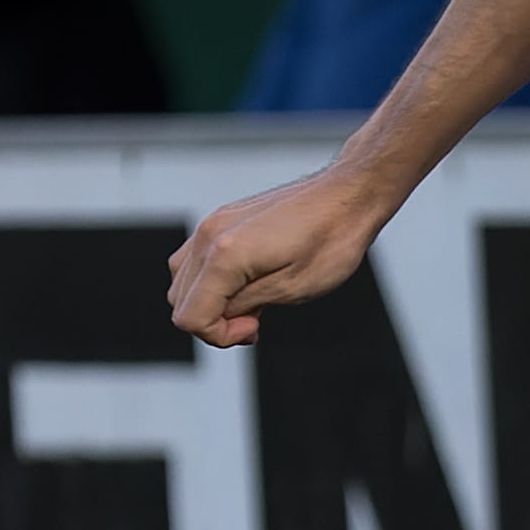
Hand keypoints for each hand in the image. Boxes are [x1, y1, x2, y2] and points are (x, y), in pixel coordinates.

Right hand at [167, 164, 394, 346]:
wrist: (350, 195)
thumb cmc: (332, 241)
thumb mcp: (292, 288)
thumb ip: (245, 305)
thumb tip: (219, 315)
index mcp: (224, 255)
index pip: (189, 317)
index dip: (220, 335)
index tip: (255, 328)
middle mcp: (208, 236)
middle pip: (180, 301)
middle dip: (215, 320)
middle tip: (257, 320)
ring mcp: (212, 223)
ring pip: (184, 282)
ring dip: (212, 301)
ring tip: (256, 300)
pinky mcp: (222, 218)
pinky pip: (197, 259)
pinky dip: (214, 280)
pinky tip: (250, 280)